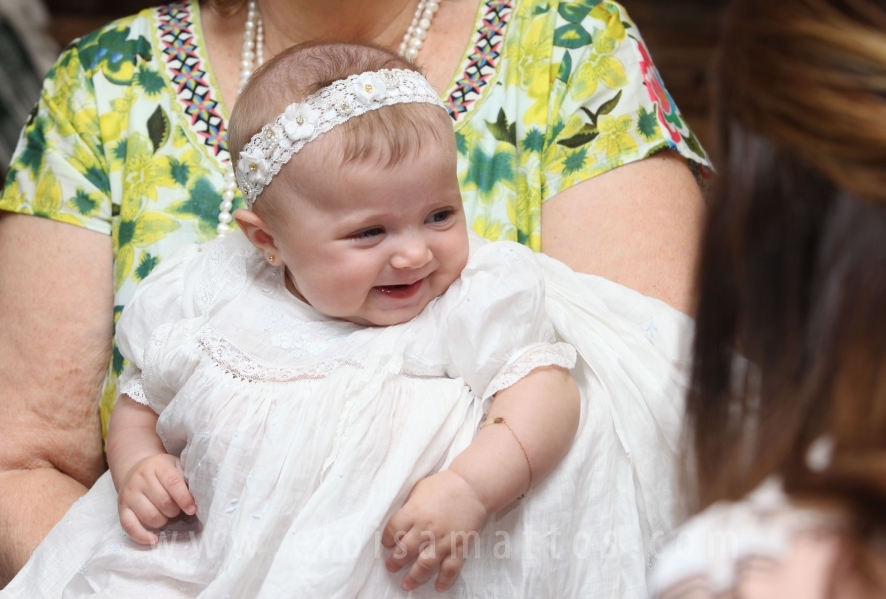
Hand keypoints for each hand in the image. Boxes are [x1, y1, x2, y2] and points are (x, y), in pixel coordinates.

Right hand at [117, 453, 195, 544]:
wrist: (135, 468)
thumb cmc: (163, 470)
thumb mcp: (176, 466)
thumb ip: (186, 478)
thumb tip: (199, 497)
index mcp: (158, 466)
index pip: (173, 483)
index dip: (184, 498)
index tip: (193, 509)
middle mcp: (141, 479)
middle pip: (163, 502)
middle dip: (175, 511)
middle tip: (178, 510)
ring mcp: (129, 494)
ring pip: (149, 516)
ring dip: (163, 521)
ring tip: (167, 517)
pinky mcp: (121, 508)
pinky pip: (129, 526)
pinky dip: (142, 536)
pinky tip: (154, 539)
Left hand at [382, 469, 488, 591]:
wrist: (472, 486)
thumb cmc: (443, 485)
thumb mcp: (419, 489)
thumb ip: (408, 507)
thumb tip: (399, 522)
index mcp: (413, 512)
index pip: (392, 531)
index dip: (386, 540)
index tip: (387, 544)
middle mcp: (425, 529)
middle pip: (404, 552)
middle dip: (395, 562)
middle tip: (391, 567)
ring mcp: (443, 540)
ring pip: (424, 565)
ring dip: (414, 577)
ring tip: (407, 584)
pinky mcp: (459, 546)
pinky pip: (450, 568)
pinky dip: (444, 580)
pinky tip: (438, 587)